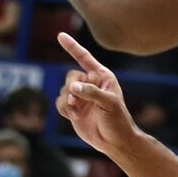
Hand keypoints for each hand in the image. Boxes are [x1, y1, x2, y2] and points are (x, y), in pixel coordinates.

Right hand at [55, 32, 139, 156]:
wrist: (114, 141)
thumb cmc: (118, 119)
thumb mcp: (109, 103)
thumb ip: (91, 93)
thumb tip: (73, 87)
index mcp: (102, 76)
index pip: (84, 58)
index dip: (72, 47)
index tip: (60, 35)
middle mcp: (91, 84)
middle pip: (70, 76)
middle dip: (72, 87)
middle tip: (80, 99)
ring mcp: (81, 96)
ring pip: (63, 91)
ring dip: (69, 101)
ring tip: (80, 110)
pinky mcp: (73, 109)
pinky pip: (59, 103)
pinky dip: (64, 109)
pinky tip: (75, 116)